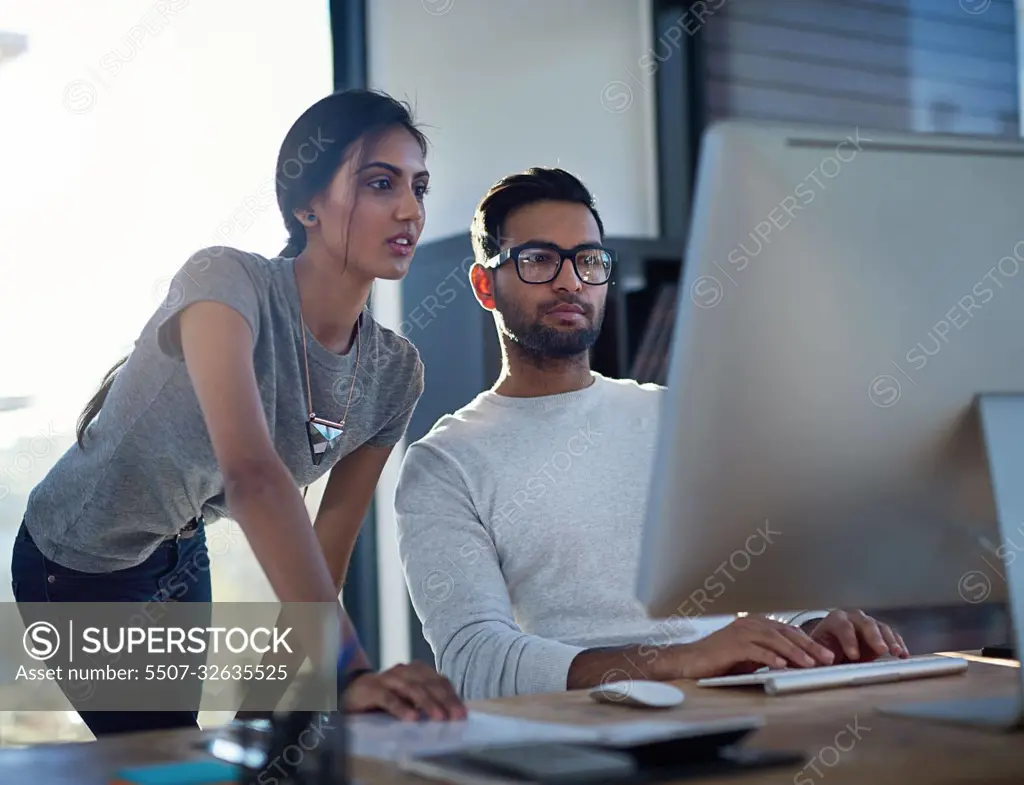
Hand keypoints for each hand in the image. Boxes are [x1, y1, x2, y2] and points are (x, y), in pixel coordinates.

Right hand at [342, 661, 467, 721]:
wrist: (349, 695)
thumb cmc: (384, 701)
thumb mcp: (407, 701)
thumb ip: (425, 704)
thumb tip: (449, 717)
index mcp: (415, 672)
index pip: (439, 681)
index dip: (451, 696)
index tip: (462, 713)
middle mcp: (403, 671)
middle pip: (428, 683)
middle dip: (444, 700)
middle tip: (455, 717)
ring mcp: (386, 678)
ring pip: (411, 687)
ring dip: (427, 703)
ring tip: (439, 718)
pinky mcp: (370, 688)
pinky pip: (388, 697)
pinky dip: (401, 707)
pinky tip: (411, 718)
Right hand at [676, 615, 835, 677]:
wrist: (691, 660)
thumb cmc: (720, 659)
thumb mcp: (750, 656)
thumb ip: (770, 654)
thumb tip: (796, 663)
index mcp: (756, 624)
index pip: (788, 631)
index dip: (808, 642)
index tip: (826, 655)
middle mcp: (750, 624)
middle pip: (785, 633)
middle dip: (808, 646)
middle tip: (827, 658)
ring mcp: (740, 632)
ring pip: (773, 639)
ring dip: (794, 652)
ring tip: (810, 663)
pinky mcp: (731, 645)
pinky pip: (755, 650)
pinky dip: (770, 657)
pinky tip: (782, 665)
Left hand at [807, 609, 907, 663]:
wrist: (830, 650)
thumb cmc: (822, 651)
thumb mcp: (817, 653)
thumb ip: (819, 658)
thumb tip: (819, 667)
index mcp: (835, 620)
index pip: (843, 626)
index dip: (849, 639)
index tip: (854, 656)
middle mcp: (853, 618)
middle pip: (865, 623)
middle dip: (873, 636)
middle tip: (881, 650)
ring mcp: (869, 625)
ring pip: (881, 628)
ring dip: (890, 640)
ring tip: (897, 653)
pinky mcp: (881, 635)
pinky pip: (892, 636)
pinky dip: (899, 644)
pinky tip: (904, 656)